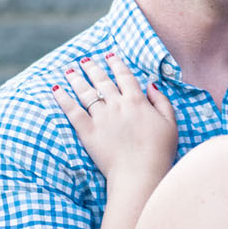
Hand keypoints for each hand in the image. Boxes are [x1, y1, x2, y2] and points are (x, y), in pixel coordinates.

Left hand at [54, 52, 177, 183]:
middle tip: (84, 60)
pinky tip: (57, 90)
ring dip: (76, 79)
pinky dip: (63, 99)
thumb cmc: (159, 152)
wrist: (140, 173)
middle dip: (92, 68)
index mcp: (137, 101)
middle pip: (102, 81)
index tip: (110, 55)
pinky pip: (72, 110)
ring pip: (85, 92)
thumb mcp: (170, 123)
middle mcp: (117, 104)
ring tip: (69, 70)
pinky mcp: (88, 131)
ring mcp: (101, 117)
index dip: (117, 64)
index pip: (125, 76)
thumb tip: (151, 84)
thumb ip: (162, 101)